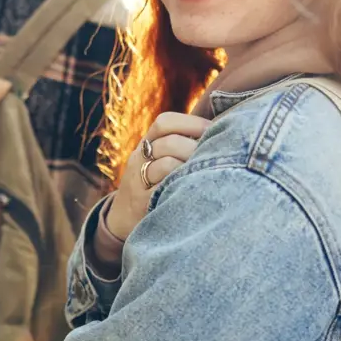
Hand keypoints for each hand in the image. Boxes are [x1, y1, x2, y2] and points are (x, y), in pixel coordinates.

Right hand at [105, 112, 210, 239]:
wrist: (122, 217)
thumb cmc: (151, 184)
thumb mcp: (156, 160)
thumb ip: (179, 145)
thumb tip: (219, 130)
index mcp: (146, 144)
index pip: (164, 122)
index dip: (192, 123)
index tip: (213, 130)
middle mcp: (139, 159)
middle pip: (169, 143)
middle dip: (196, 147)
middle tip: (215, 156)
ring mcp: (138, 181)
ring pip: (167, 164)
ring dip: (191, 167)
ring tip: (207, 173)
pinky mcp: (142, 203)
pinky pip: (163, 190)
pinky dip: (182, 186)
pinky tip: (195, 189)